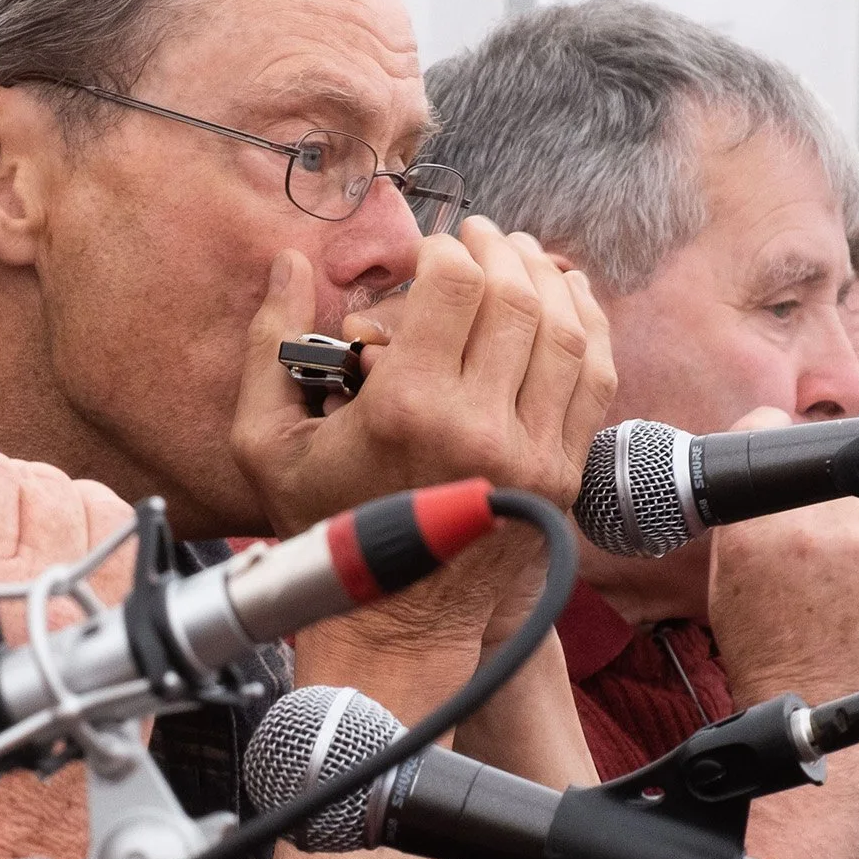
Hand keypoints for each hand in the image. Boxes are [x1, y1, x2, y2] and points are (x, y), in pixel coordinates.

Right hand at [231, 220, 613, 647]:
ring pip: (566, 330)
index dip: (448, 247)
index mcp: (406, 409)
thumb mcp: (264, 443)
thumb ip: (270, 346)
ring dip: (546, 279)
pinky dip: (587, 326)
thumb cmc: (321, 530)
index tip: (432, 248)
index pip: (456, 285)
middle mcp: (478, 426)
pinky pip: (594, 377)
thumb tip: (292, 264)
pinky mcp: (561, 475)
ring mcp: (531, 452)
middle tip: (478, 236)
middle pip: (516, 297)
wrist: (393, 623)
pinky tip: (565, 300)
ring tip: (520, 257)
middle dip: (498, 250)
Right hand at [708, 410, 858, 709]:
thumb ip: (746, 521)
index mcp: (750, 525)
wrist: (814, 700)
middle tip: (821, 538)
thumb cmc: (769, 652)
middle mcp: (805, 520)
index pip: (766, 427)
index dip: (777, 434)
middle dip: (826, 491)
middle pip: (826, 464)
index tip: (785, 444)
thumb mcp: (727, 578)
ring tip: (845, 569)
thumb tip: (764, 482)